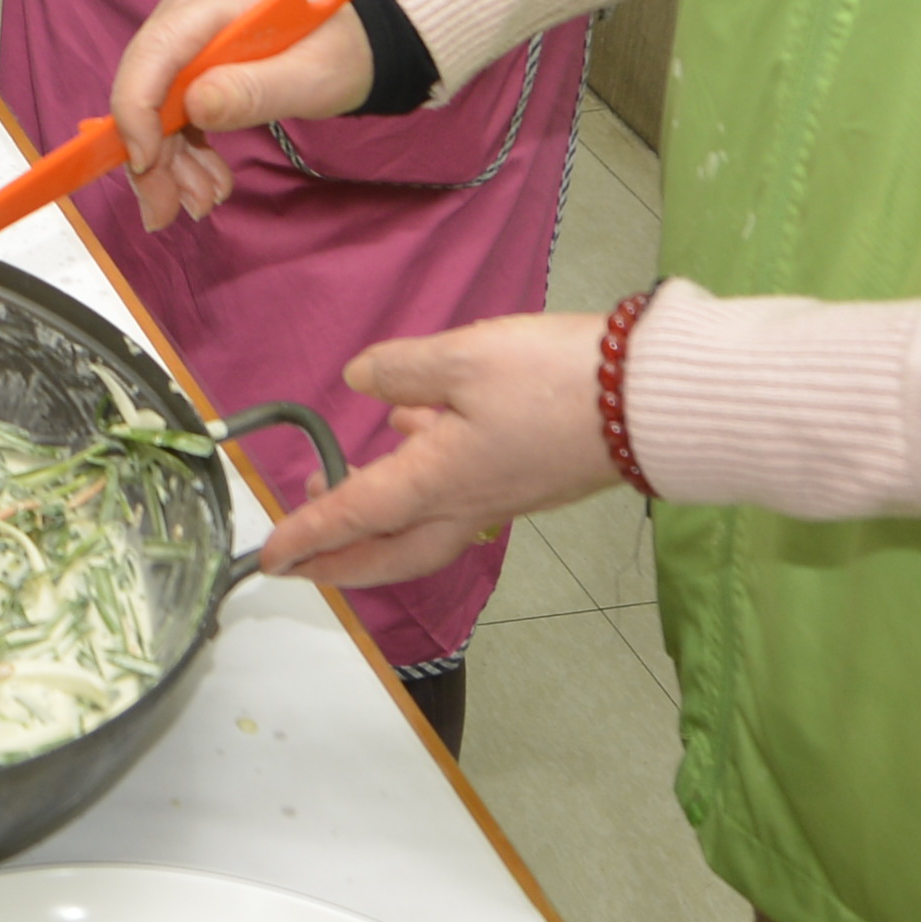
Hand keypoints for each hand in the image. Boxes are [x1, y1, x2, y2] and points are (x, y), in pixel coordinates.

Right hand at [112, 0, 385, 227]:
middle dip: (152, 154)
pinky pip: (170, 106)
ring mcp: (187, 28)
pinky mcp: (190, 54)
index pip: (156, 50)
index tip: (146, 165)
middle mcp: (191, 4)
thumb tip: (194, 105)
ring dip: (169, 160)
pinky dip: (182, 148)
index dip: (137, 110)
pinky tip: (206, 177)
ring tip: (205, 198)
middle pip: (146, 83)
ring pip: (152, 103)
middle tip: (167, 211)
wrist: (360, 43)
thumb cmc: (344, 52)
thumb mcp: (313, 78)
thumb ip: (255, 91)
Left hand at [241, 310, 618, 591]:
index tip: (268, 559)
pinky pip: (458, 499)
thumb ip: (403, 370)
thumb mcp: (465, 357)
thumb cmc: (556, 379)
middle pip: (392, 553)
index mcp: (438, 481)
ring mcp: (503, 497)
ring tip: (340, 488)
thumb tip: (360, 381)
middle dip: (342, 564)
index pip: (353, 516)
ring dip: (377, 524)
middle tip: (301, 563)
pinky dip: (422, 486)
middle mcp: (468, 504)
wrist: (652, 402)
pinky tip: (416, 431)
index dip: (306, 536)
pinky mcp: (530, 480)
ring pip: (425, 529)